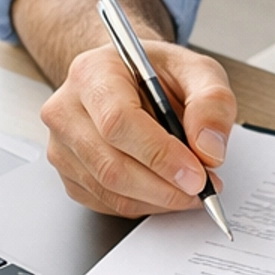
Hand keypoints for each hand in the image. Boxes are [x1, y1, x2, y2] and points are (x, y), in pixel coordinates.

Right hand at [38, 39, 237, 219]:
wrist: (131, 80)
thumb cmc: (158, 73)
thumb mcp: (198, 71)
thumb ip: (212, 102)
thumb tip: (209, 148)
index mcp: (94, 72)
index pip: (118, 121)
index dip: (160, 155)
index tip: (196, 175)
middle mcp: (67, 108)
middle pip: (111, 164)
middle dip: (164, 187)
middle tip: (202, 188)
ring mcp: (61, 144)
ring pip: (109, 189)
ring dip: (158, 199)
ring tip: (190, 189)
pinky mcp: (67, 173)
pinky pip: (106, 202)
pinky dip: (144, 204)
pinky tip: (165, 189)